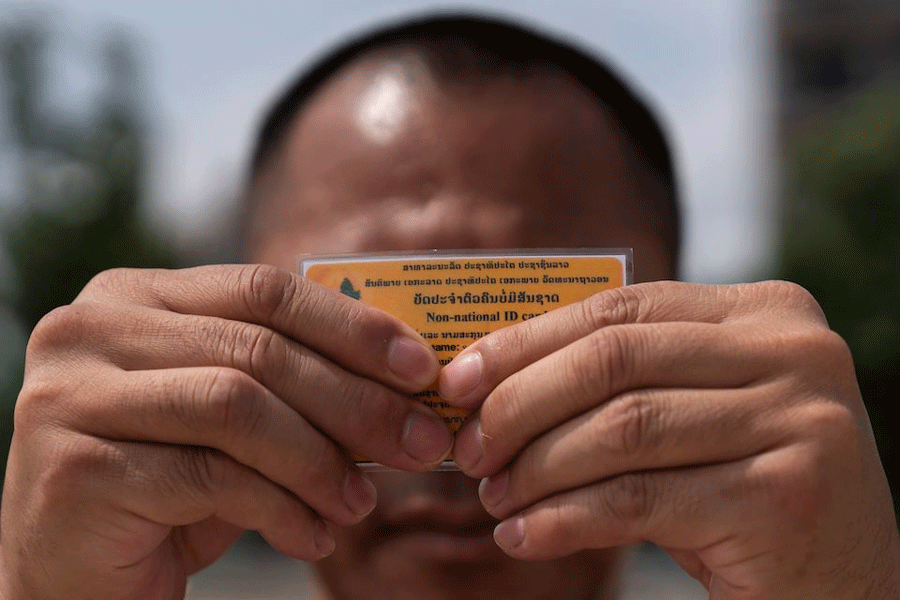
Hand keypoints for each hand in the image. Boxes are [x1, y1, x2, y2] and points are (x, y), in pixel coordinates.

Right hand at [1, 265, 451, 599]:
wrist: (80, 574)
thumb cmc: (171, 485)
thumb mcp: (239, 418)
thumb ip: (297, 381)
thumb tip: (408, 380)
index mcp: (135, 295)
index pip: (263, 290)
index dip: (352, 326)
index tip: (422, 368)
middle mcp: (91, 328)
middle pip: (258, 348)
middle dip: (356, 401)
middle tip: (420, 444)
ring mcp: (71, 394)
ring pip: (238, 407)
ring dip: (320, 460)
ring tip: (362, 503)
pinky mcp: (74, 467)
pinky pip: (209, 477)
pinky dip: (280, 508)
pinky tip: (313, 536)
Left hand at [440, 280, 899, 598]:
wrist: (841, 582)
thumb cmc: (743, 489)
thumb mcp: (693, 413)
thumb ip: (622, 380)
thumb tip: (490, 378)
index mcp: (764, 312)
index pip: (618, 309)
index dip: (526, 342)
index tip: (460, 380)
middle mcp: (792, 353)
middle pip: (612, 360)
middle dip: (520, 404)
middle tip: (469, 447)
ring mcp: (798, 421)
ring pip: (621, 430)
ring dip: (537, 468)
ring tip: (494, 497)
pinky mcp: (787, 497)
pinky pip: (639, 499)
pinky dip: (566, 519)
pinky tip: (525, 536)